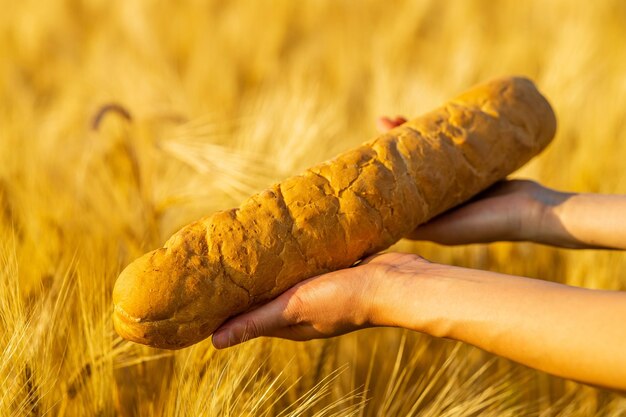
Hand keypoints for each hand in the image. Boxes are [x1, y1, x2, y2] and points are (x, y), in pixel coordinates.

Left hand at [212, 253, 429, 347]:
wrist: (395, 282)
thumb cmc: (344, 299)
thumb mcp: (294, 308)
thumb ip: (256, 321)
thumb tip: (214, 342)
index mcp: (290, 324)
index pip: (249, 317)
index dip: (228, 307)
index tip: (207, 291)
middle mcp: (303, 310)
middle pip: (266, 297)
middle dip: (246, 282)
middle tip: (222, 260)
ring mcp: (320, 291)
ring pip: (287, 279)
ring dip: (270, 268)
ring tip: (247, 245)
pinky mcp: (334, 273)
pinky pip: (307, 265)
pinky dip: (293, 257)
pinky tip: (284, 240)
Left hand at [377, 115, 570, 245]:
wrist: (537, 212)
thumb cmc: (489, 223)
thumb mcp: (444, 229)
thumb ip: (415, 226)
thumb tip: (375, 224)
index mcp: (429, 217)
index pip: (396, 192)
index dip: (381, 171)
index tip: (367, 148)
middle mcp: (440, 204)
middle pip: (410, 170)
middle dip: (394, 146)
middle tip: (381, 122)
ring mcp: (458, 188)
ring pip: (428, 157)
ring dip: (414, 136)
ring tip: (395, 116)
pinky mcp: (475, 174)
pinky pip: (450, 152)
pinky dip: (440, 137)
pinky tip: (432, 119)